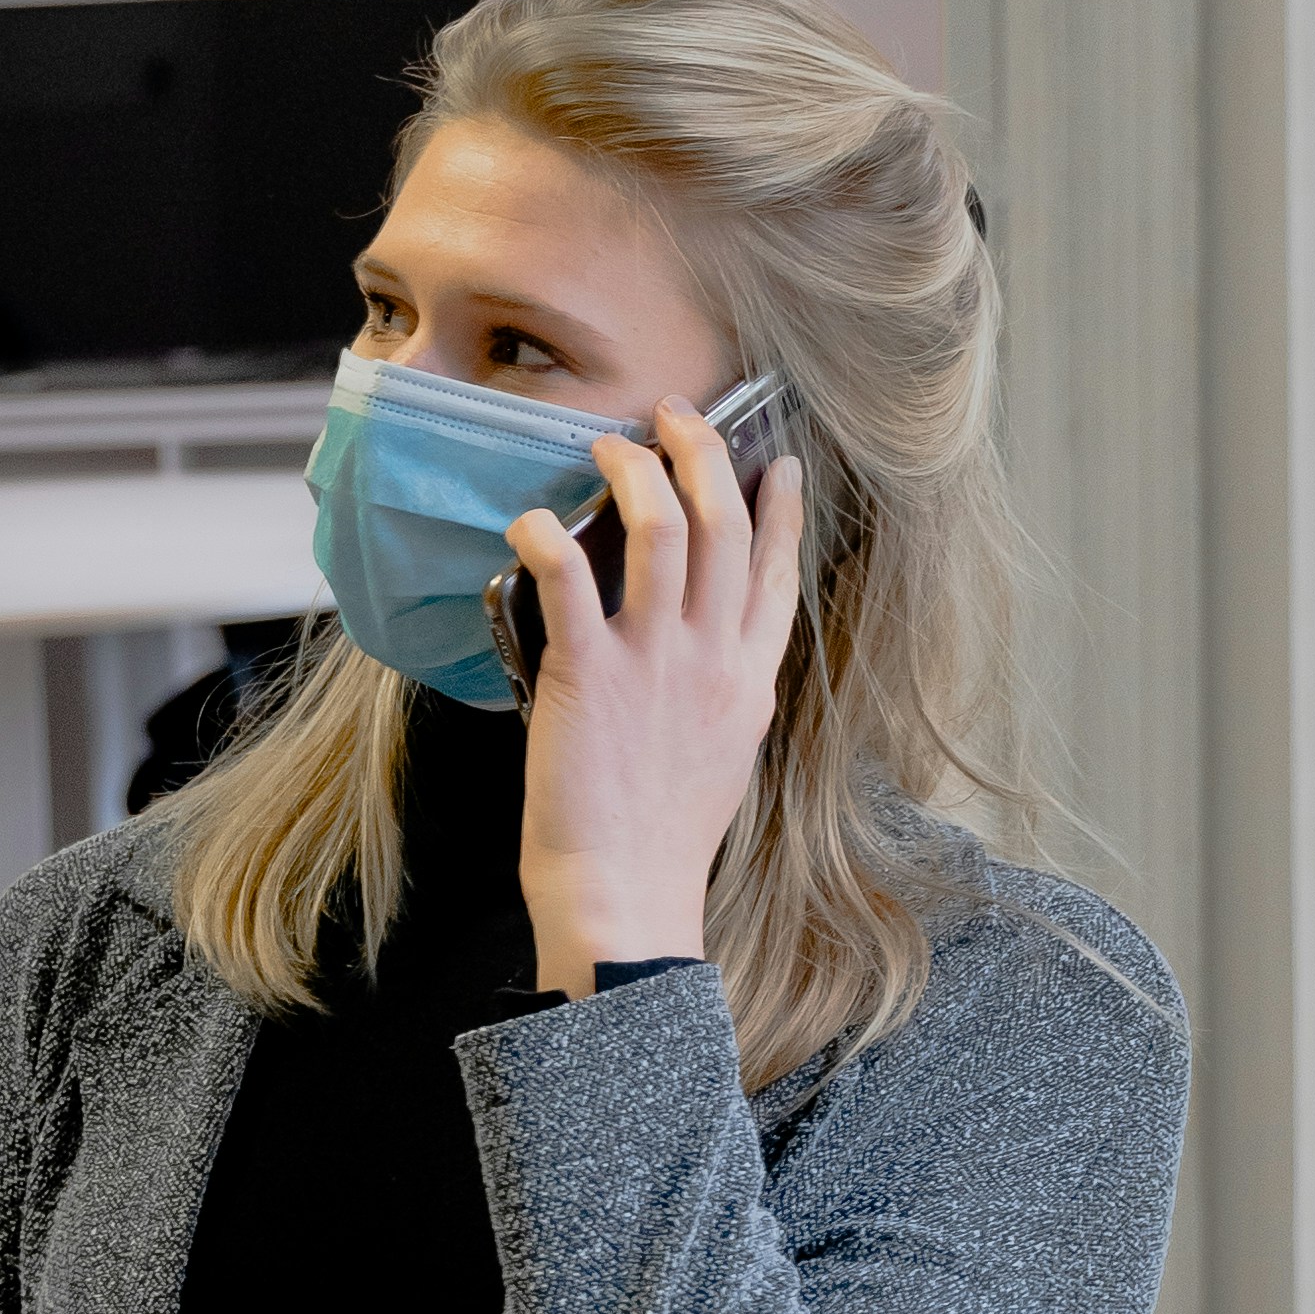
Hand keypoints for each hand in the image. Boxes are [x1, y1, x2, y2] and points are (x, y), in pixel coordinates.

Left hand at [508, 399, 805, 993]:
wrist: (626, 895)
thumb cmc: (662, 840)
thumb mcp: (724, 756)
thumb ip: (722, 694)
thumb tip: (709, 656)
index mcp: (748, 680)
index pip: (779, 576)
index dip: (782, 511)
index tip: (778, 463)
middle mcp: (711, 659)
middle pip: (726, 528)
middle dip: (704, 455)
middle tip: (676, 417)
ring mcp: (654, 663)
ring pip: (664, 532)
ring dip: (636, 474)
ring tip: (609, 445)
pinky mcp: (588, 675)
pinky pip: (571, 580)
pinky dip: (548, 536)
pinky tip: (531, 521)